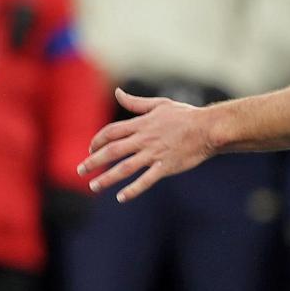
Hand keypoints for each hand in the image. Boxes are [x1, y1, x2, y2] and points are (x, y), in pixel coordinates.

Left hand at [79, 89, 218, 201]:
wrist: (209, 128)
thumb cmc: (186, 115)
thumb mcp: (160, 104)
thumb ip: (136, 102)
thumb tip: (117, 92)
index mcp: (142, 124)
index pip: (111, 132)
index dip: (97, 141)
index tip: (90, 149)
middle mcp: (144, 139)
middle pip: (112, 151)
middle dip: (93, 161)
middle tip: (80, 171)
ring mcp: (155, 154)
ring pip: (125, 167)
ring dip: (107, 178)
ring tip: (94, 186)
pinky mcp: (166, 166)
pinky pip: (146, 180)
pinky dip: (133, 190)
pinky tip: (121, 197)